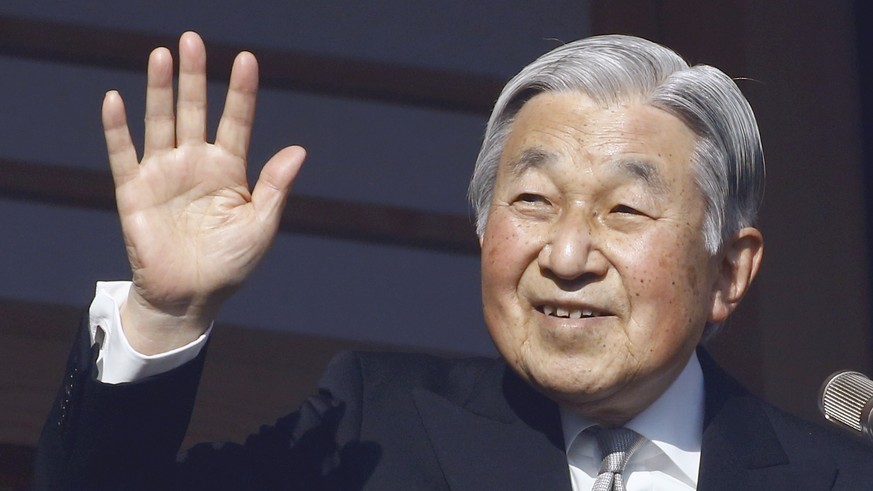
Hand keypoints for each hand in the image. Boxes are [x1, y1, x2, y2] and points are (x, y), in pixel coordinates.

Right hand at [102, 32, 305, 353]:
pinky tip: (117, 99)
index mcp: (230, 170)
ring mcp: (164, 174)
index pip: (237, 121)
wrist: (190, 297)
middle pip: (195, 111)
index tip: (247, 59)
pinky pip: (124, 154)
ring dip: (159, 89)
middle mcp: (196, 164)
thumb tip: (299, 150)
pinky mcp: (135, 191)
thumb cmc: (230, 264)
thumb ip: (275, 187)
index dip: (241, 92)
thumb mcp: (260, 226)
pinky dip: (118, 128)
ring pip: (161, 122)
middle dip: (194, 77)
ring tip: (161, 55)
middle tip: (192, 40)